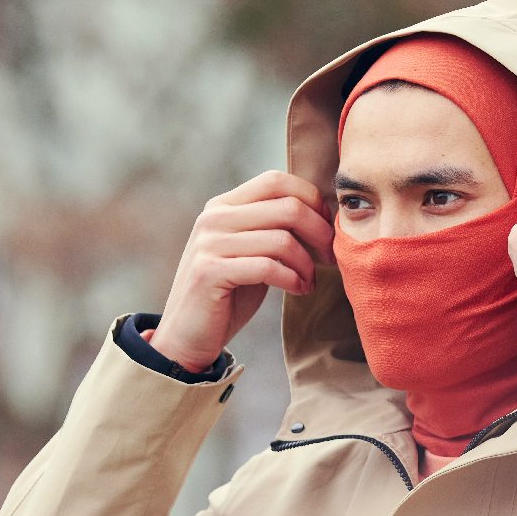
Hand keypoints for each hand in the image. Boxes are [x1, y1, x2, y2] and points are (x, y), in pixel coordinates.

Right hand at [148, 171, 334, 371]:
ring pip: (282, 240)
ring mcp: (210, 243)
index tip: (326, 226)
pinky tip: (299, 290)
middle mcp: (214, 218)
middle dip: (319, 232)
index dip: (311, 200)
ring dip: (307, 264)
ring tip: (309, 281)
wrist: (187, 335)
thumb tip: (321, 211)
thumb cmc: (229, 293)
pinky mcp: (210, 272)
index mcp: (224, 205)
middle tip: (329, 256)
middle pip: (287, 207)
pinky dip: (293, 280)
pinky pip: (268, 267)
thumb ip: (272, 227)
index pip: (276, 180)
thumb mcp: (250, 251)